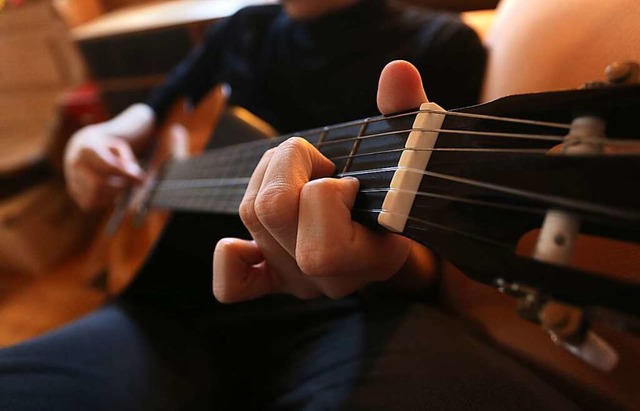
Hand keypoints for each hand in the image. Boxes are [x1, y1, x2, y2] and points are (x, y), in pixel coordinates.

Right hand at [64, 104, 154, 210]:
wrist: (80, 148)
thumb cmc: (106, 148)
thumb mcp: (119, 146)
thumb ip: (128, 161)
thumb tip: (136, 177)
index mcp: (87, 148)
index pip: (109, 167)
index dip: (127, 176)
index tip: (142, 180)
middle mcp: (75, 164)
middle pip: (99, 184)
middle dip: (119, 187)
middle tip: (131, 184)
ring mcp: (71, 178)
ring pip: (94, 196)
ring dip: (112, 195)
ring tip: (119, 185)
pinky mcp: (73, 190)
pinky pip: (89, 203)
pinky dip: (103, 201)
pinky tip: (109, 191)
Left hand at [213, 60, 436, 301]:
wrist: (400, 242)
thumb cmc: (406, 195)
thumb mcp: (414, 155)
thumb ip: (408, 115)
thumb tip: (397, 72)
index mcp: (373, 258)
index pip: (321, 234)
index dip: (327, 190)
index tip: (352, 182)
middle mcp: (330, 279)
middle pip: (270, 211)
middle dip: (288, 166)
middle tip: (319, 163)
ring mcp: (299, 282)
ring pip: (250, 216)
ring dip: (266, 176)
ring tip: (300, 173)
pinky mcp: (277, 281)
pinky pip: (233, 285)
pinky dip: (231, 255)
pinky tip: (247, 239)